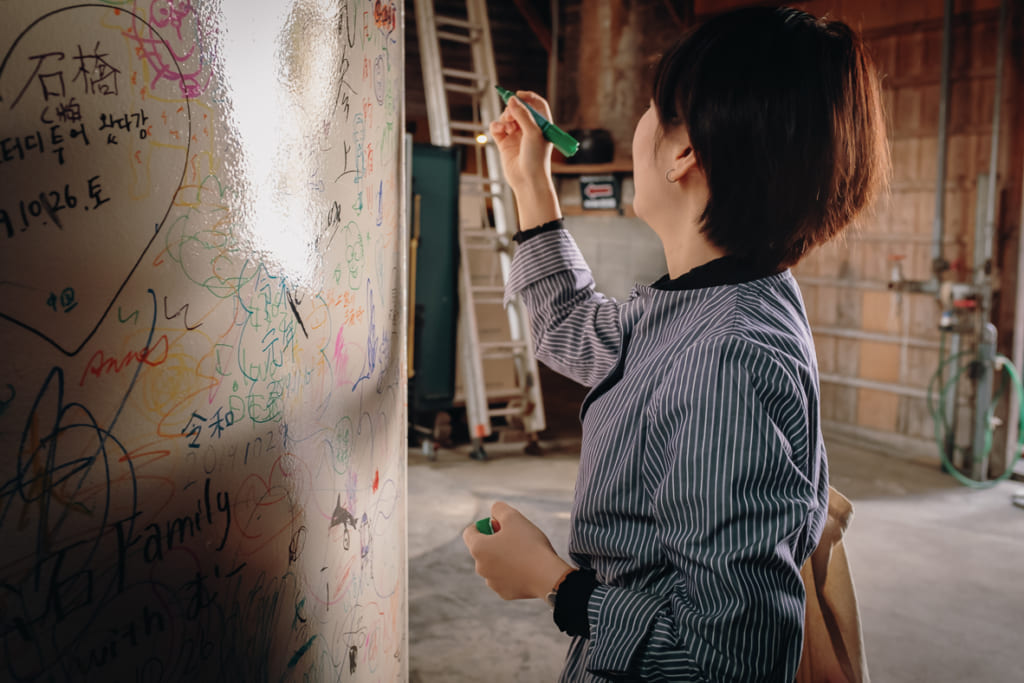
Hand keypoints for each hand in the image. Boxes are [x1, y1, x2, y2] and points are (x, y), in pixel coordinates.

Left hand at [462, 501, 572, 600]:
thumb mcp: (514, 517)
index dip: (484, 525)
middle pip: (482, 549)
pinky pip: (505, 578)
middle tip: (515, 538)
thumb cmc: (529, 544)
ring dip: (504, 558)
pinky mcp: (505, 593)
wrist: (547, 575)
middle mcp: (480, 567)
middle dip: (495, 542)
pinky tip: (527, 568)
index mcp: (478, 548)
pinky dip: (513, 573)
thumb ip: (499, 509)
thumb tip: (494, 511)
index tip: (500, 525)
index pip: (470, 532)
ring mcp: (492, 582)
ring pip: (494, 565)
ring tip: (523, 553)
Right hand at [489, 91, 560, 227]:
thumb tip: (512, 99)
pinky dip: (496, 127)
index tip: (518, 95)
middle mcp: (530, 129)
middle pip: (519, 109)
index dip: (528, 97)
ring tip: (507, 127)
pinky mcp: (505, 144)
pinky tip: (498, 131)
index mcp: (542, 125)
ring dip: (504, 119)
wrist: (528, 180)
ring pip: (506, 118)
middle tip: (510, 116)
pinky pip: (497, 129)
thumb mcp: (533, 132)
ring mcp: (516, 136)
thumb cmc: (536, 158)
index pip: (536, 104)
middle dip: (512, 109)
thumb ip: (522, 114)